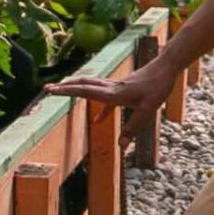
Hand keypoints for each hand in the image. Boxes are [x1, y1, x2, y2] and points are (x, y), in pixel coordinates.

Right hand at [52, 59, 173, 123]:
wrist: (166, 67)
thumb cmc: (157, 87)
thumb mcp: (148, 111)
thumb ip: (133, 128)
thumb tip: (120, 147)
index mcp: (114, 94)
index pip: (85, 91)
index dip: (67, 91)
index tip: (50, 90)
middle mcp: (111, 88)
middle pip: (83, 85)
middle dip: (65, 88)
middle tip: (47, 90)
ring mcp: (116, 86)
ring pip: (90, 85)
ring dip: (75, 89)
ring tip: (62, 92)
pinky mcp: (122, 88)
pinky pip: (104, 95)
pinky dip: (97, 105)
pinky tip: (97, 120)